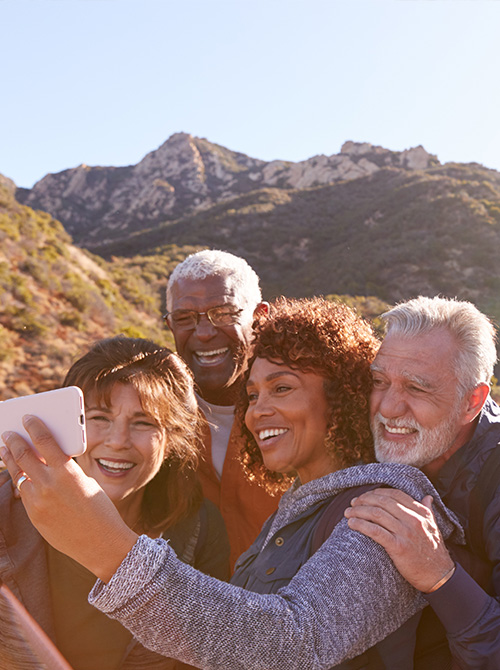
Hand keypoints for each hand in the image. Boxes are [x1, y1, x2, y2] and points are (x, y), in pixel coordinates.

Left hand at [0, 416, 137, 581]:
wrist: (100, 542)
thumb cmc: (99, 508)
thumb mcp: (85, 481)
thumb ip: (64, 470)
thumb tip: (45, 458)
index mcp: (67, 472)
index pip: (45, 441)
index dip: (34, 427)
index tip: (28, 417)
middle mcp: (49, 485)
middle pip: (24, 456)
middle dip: (14, 441)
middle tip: (8, 432)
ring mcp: (39, 502)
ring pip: (18, 475)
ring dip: (11, 460)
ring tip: (5, 450)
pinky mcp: (34, 516)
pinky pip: (23, 493)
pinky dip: (20, 480)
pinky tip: (18, 474)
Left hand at [344, 488, 454, 592]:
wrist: (439, 576)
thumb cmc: (434, 551)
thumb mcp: (434, 526)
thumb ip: (427, 510)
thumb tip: (427, 497)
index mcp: (420, 513)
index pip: (394, 494)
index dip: (376, 492)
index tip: (365, 496)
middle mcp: (413, 520)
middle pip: (382, 502)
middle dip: (364, 500)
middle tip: (353, 503)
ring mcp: (405, 533)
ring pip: (376, 514)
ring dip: (358, 511)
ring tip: (348, 512)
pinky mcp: (398, 547)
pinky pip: (375, 531)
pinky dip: (360, 525)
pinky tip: (351, 524)